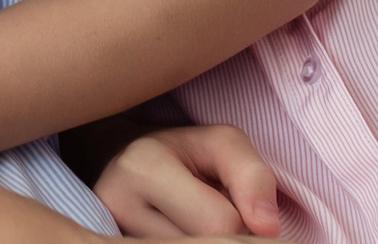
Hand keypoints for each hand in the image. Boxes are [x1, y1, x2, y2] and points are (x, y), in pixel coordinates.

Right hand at [95, 125, 281, 238]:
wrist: (123, 162)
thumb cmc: (182, 152)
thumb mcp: (222, 144)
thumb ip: (254, 176)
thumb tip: (267, 227)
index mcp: (142, 167)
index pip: (220, 223)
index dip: (241, 218)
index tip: (228, 202)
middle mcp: (115, 203)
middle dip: (222, 236)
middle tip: (211, 214)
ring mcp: (109, 232)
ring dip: (203, 243)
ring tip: (191, 225)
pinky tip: (179, 235)